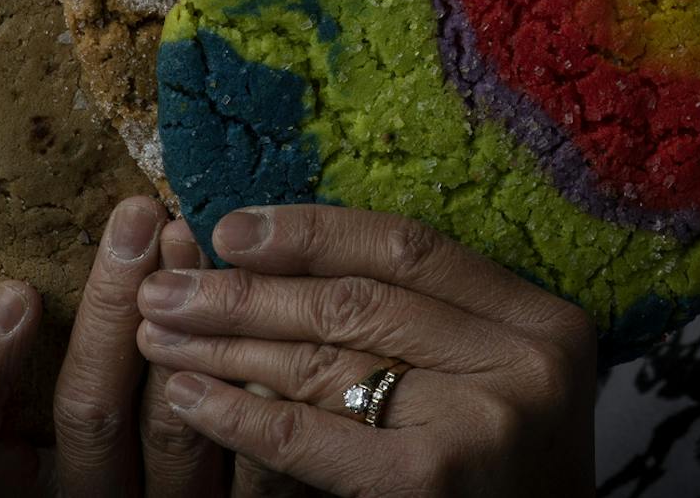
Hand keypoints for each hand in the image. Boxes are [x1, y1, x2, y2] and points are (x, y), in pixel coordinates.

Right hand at [0, 193, 229, 494]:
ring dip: (187, 325)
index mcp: (21, 485)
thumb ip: (43, 351)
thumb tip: (62, 244)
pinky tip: (258, 315)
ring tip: (189, 241)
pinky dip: (256, 385)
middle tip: (134, 219)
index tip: (13, 290)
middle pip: (86, 411)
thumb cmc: (111, 429)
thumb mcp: (48, 405)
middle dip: (111, 305)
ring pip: (169, 426)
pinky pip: (250, 458)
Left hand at [134, 204, 599, 496]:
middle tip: (167, 282)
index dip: (311, 231)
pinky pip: (311, 437)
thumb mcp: (492, 379)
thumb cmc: (502, 477)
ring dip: (226, 344)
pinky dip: (240, 414)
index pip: (408, 248)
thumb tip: (285, 256)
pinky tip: (189, 396)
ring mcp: (482, 421)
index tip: (231, 228)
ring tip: (159, 332)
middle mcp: (522, 360)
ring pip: (327, 362)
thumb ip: (427, 323)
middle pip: (357, 302)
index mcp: (540, 318)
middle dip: (248, 289)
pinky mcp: (432, 480)